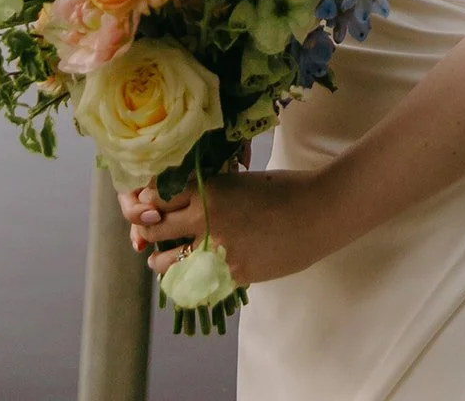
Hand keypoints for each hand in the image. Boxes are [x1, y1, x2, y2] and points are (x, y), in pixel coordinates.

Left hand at [117, 166, 326, 285]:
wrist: (317, 213)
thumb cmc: (284, 189)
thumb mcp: (241, 182)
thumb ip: (211, 192)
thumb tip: (184, 201)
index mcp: (208, 190)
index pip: (158, 196)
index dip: (149, 201)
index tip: (149, 204)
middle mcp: (204, 220)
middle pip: (154, 228)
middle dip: (147, 230)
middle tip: (148, 233)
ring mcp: (215, 252)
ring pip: (164, 263)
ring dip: (161, 260)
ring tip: (166, 260)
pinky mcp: (229, 276)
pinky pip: (194, 282)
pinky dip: (190, 278)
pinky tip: (195, 273)